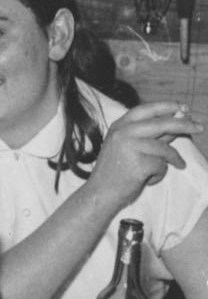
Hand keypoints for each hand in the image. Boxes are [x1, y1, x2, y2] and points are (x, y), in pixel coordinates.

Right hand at [87, 102, 203, 208]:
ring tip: (175, 165)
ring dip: (171, 158)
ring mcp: (129, 147)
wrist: (101, 193)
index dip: (166, 106)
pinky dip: (159, 173)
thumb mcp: (131, 146)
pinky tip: (148, 178)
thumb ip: (152, 133)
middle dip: (184, 125)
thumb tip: (176, 119)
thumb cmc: (116, 170)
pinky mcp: (138, 163)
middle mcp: (122, 133)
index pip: (146, 109)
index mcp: (119, 126)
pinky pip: (161, 165)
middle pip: (161, 123)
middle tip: (200, 127)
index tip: (183, 107)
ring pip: (164, 148)